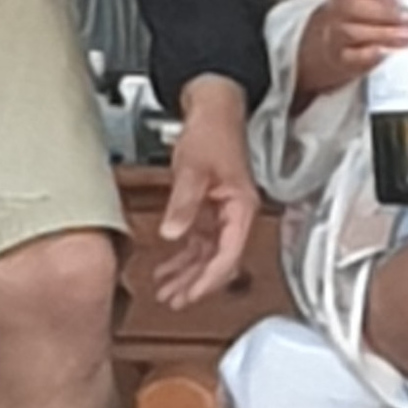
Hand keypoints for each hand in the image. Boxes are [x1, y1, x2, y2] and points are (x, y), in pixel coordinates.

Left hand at [153, 76, 258, 307]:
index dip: (210, 279)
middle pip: (220, 261)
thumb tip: (172, 233)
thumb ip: (184, 203)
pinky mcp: (210, 207)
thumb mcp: (194, 167)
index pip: (230, 254)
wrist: (213, 106)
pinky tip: (167, 267)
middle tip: (173, 301)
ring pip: (208, 254)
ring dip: (188, 273)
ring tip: (166, 291)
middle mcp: (236, 215)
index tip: (191, 294)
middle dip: (196, 284)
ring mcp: (223, 212)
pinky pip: (198, 241)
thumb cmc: (213, 130)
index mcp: (241, 208)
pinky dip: (183, 256)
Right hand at [296, 0, 407, 102]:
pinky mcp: (340, 59)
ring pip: (352, 32)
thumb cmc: (358, 19)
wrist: (330, 47)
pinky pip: (352, 57)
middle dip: (387, 12)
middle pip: (352, 7)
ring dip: (386, 34)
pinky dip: (371, 54)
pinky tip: (389, 51)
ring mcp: (334, 36)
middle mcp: (334, 11)